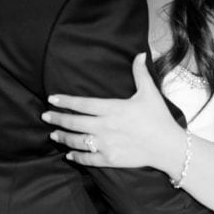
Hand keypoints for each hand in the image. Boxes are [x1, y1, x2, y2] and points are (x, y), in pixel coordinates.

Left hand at [43, 53, 185, 173]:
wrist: (168, 146)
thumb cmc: (158, 118)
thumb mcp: (149, 93)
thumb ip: (140, 73)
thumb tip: (139, 54)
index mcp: (112, 109)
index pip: (82, 104)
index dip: (65, 101)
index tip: (51, 99)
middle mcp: (105, 126)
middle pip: (74, 123)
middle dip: (57, 119)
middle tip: (45, 116)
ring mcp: (106, 144)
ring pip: (77, 141)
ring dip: (63, 138)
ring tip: (53, 135)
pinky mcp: (110, 159)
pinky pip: (88, 159)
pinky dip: (76, 156)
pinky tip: (69, 154)